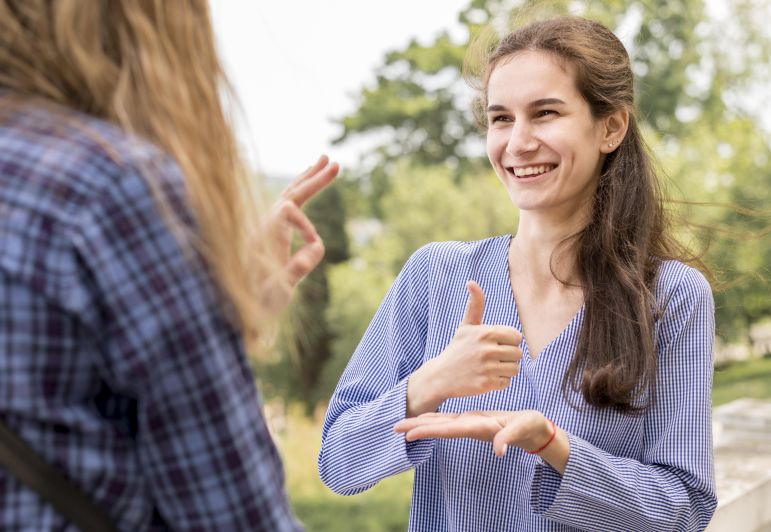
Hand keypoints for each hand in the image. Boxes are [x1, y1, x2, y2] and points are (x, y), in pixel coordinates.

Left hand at [256, 155, 338, 313]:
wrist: (238, 307)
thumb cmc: (259, 302)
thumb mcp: (278, 292)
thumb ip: (295, 270)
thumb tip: (317, 246)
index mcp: (263, 236)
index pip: (288, 210)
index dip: (306, 223)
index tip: (314, 246)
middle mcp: (263, 226)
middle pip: (289, 193)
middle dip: (312, 179)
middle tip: (334, 163)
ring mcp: (266, 228)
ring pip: (288, 195)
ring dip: (307, 179)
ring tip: (324, 161)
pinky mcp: (270, 232)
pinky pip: (286, 204)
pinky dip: (300, 191)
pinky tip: (307, 184)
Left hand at [394, 409, 553, 456]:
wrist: (534, 430)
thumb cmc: (529, 427)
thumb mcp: (521, 430)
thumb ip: (510, 438)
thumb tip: (498, 451)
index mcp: (477, 428)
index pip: (448, 430)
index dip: (427, 431)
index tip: (408, 434)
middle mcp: (470, 427)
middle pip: (439, 427)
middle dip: (417, 427)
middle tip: (394, 427)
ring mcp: (470, 423)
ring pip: (441, 423)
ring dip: (422, 423)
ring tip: (403, 423)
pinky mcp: (473, 419)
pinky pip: (449, 418)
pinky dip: (435, 417)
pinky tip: (425, 416)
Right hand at [406, 281, 522, 415]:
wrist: (441, 376)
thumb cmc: (457, 348)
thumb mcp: (466, 325)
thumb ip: (475, 304)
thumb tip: (471, 282)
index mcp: (486, 332)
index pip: (516, 337)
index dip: (508, 342)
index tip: (495, 345)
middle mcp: (487, 349)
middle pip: (518, 354)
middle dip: (508, 357)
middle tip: (492, 358)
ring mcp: (487, 368)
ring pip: (515, 369)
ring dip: (505, 370)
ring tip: (490, 368)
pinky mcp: (486, 384)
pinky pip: (507, 382)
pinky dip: (499, 382)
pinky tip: (486, 378)